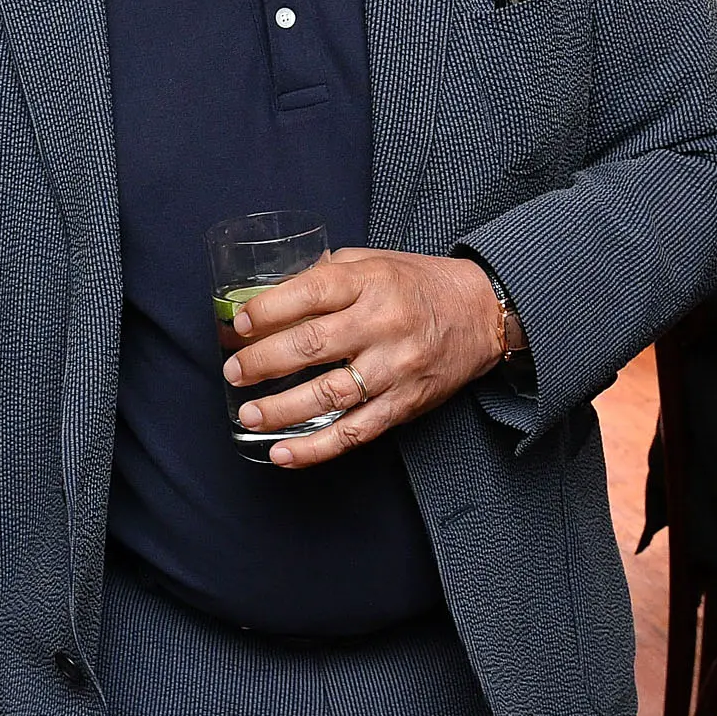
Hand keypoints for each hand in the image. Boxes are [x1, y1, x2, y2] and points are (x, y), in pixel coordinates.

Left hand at [222, 248, 509, 467]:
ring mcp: (395, 367)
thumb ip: (326, 274)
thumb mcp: (374, 262)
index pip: (312, 292)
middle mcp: (383, 324)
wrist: (483, 314)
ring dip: (282, 409)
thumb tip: (269, 294)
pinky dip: (317, 447)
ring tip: (248, 416)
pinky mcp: (405, 403)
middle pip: (313, 345)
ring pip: (330, 394)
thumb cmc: (418, 284)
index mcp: (372, 282)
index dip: (269, 309)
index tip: (240, 324)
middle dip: (264, 361)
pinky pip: (356, 431)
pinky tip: (284, 454)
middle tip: (234, 372)